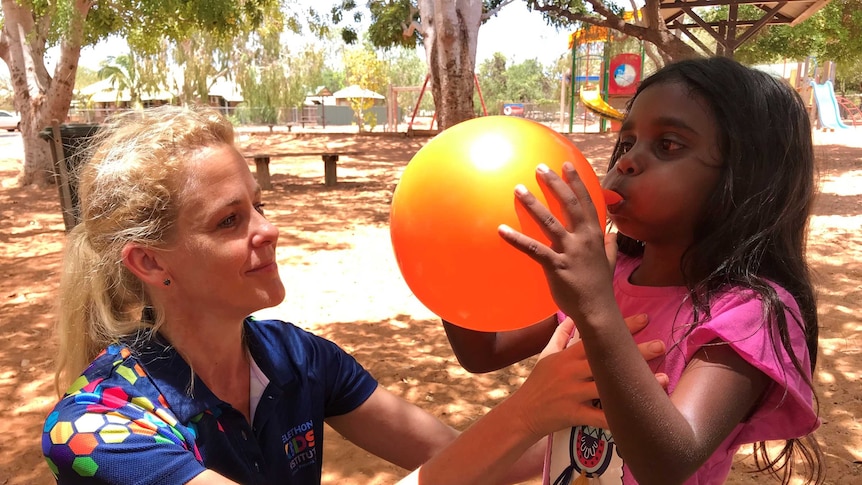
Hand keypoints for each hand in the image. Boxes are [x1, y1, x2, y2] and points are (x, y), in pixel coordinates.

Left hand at [498, 163, 615, 323]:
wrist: (597, 311)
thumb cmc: (599, 287)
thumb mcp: (608, 261)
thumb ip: (609, 246)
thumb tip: (611, 235)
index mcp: (595, 235)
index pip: (586, 202)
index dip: (576, 182)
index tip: (566, 165)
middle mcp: (584, 239)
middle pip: (569, 204)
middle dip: (555, 183)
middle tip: (540, 168)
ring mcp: (570, 251)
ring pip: (549, 222)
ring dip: (533, 204)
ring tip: (518, 189)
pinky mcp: (556, 266)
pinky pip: (533, 249)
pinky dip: (516, 239)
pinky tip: (501, 230)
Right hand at [508, 314, 666, 437]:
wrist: (522, 414)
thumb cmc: (537, 383)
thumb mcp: (546, 355)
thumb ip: (561, 335)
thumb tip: (572, 316)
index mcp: (567, 356)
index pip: (596, 338)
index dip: (620, 328)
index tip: (644, 320)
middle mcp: (571, 372)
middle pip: (606, 359)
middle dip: (634, 352)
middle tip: (661, 345)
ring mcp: (573, 393)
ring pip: (608, 387)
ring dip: (635, 384)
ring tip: (663, 380)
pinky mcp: (574, 414)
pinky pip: (600, 417)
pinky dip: (618, 417)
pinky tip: (639, 417)